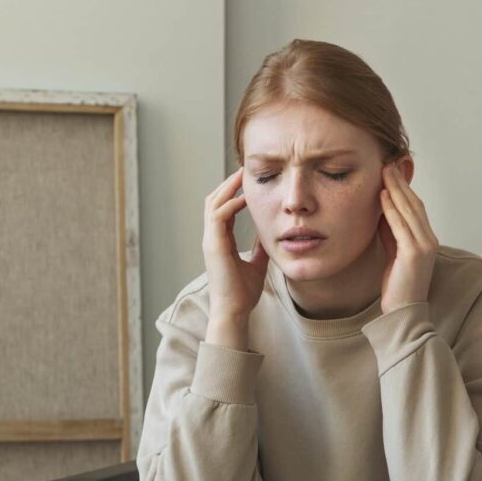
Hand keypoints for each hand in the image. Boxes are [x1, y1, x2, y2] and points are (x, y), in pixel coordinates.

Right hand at [203, 167, 268, 323]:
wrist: (234, 311)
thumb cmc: (243, 293)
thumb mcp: (257, 264)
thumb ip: (260, 248)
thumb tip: (271, 235)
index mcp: (220, 241)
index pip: (223, 209)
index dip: (234, 193)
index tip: (248, 181)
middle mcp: (212, 238)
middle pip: (214, 201)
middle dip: (228, 184)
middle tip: (244, 169)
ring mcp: (210, 241)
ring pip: (212, 204)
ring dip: (227, 188)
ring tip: (242, 175)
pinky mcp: (213, 246)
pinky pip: (218, 217)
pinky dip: (230, 205)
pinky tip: (244, 198)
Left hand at [378, 160, 437, 313]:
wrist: (405, 313)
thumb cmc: (398, 287)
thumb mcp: (393, 253)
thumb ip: (391, 233)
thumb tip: (381, 211)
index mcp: (427, 240)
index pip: (416, 208)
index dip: (404, 189)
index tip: (391, 172)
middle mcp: (430, 240)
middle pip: (415, 204)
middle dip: (401, 183)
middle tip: (388, 164)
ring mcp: (424, 247)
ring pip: (410, 211)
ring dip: (396, 189)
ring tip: (384, 172)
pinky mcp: (414, 254)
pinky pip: (401, 226)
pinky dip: (391, 209)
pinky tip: (382, 196)